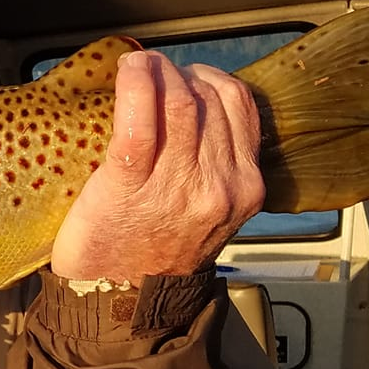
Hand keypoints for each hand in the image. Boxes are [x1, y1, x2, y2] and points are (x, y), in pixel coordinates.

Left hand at [51, 51, 264, 281]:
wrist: (122, 302)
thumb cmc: (157, 250)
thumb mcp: (212, 211)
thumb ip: (219, 166)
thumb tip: (200, 107)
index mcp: (246, 187)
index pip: (240, 106)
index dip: (209, 78)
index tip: (185, 75)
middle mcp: (221, 185)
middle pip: (206, 99)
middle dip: (177, 73)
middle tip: (153, 69)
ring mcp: (178, 186)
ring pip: (177, 103)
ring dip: (155, 72)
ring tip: (138, 67)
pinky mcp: (131, 186)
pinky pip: (139, 121)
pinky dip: (134, 86)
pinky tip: (127, 71)